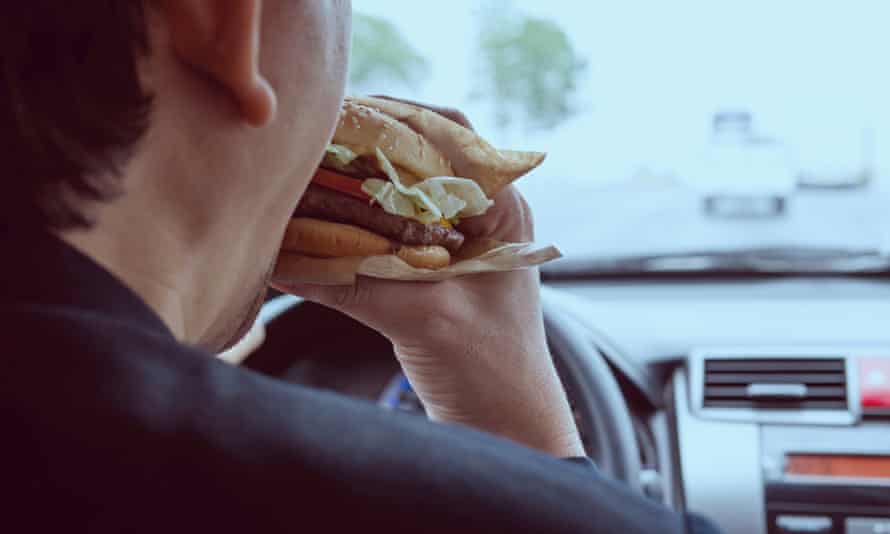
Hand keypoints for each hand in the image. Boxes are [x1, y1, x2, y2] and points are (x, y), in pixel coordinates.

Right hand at [272, 99, 583, 457]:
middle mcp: (481, 218)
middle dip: (367, 149)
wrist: (506, 424)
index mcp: (502, 212)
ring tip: (306, 174)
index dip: (401, 116)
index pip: (455, 136)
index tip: (347, 112)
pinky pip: (389, 233)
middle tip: (312, 142)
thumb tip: (279, 256)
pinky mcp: (433, 272)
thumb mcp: (424, 321)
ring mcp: (457, 245)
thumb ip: (354, 285)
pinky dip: (354, 227)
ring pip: (402, 196)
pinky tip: (315, 226)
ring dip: (357, 186)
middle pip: (421, 160)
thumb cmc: (490, 371)